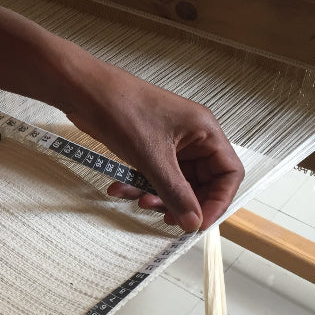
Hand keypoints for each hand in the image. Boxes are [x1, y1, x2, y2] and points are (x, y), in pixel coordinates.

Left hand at [63, 60, 243, 232]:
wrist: (85, 91)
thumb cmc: (122, 108)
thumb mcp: (152, 158)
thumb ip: (175, 193)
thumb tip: (193, 222)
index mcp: (205, 131)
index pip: (229, 174)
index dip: (217, 201)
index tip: (198, 222)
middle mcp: (193, 137)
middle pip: (203, 182)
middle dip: (183, 202)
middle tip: (166, 218)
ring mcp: (171, 143)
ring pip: (176, 183)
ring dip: (158, 196)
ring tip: (140, 200)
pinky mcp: (150, 147)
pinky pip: (154, 176)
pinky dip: (139, 186)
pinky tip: (119, 188)